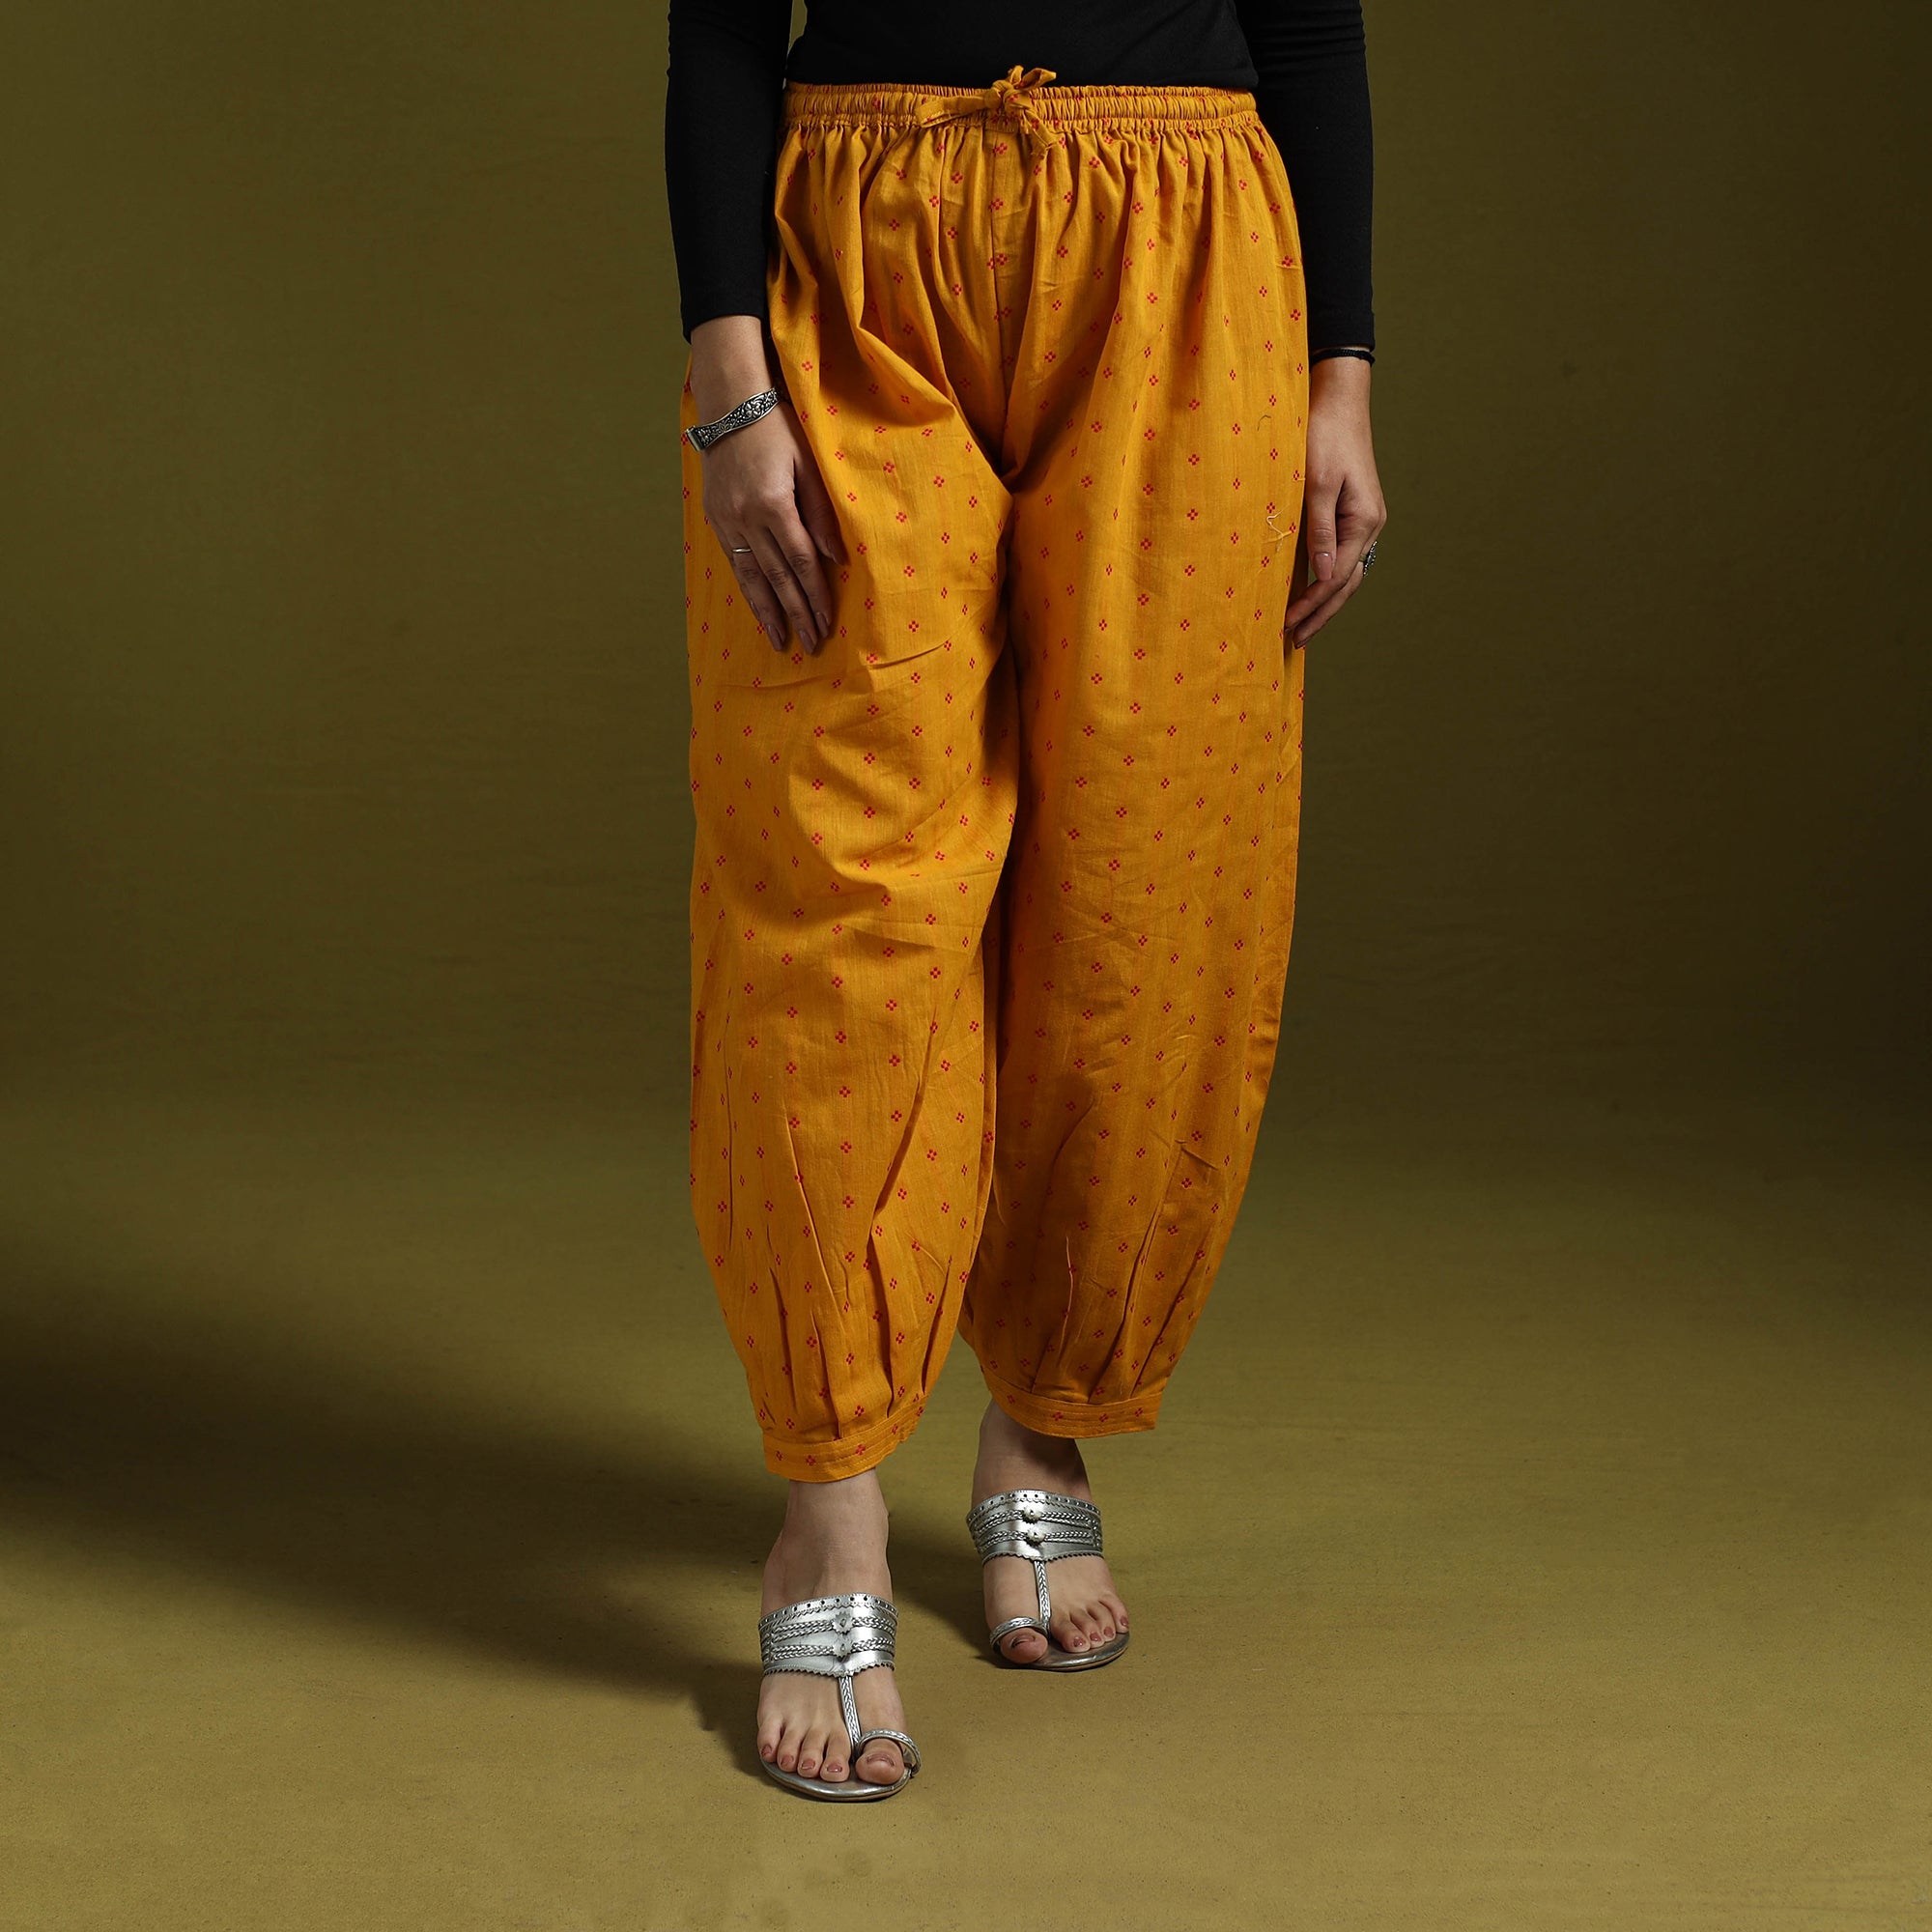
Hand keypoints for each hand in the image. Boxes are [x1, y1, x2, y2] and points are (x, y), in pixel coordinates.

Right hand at [689, 315, 847, 653]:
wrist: (729, 407)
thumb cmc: (777, 430)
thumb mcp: (809, 463)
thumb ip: (822, 512)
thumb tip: (836, 559)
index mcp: (774, 504)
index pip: (801, 562)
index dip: (815, 595)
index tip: (827, 622)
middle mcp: (747, 519)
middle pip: (778, 577)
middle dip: (797, 613)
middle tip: (811, 644)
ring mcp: (727, 522)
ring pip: (751, 578)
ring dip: (768, 613)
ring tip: (781, 641)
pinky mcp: (716, 520)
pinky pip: (736, 564)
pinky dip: (749, 590)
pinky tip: (759, 609)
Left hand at [1282, 354, 1387, 646]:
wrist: (1339, 402)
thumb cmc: (1323, 436)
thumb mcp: (1315, 483)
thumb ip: (1318, 529)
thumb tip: (1321, 575)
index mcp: (1364, 520)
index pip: (1336, 576)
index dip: (1312, 604)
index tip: (1287, 624)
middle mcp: (1370, 525)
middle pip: (1346, 583)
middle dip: (1321, 614)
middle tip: (1294, 641)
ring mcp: (1364, 521)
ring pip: (1347, 573)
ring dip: (1325, 602)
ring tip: (1303, 627)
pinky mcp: (1353, 514)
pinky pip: (1342, 557)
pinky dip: (1327, 580)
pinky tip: (1312, 593)